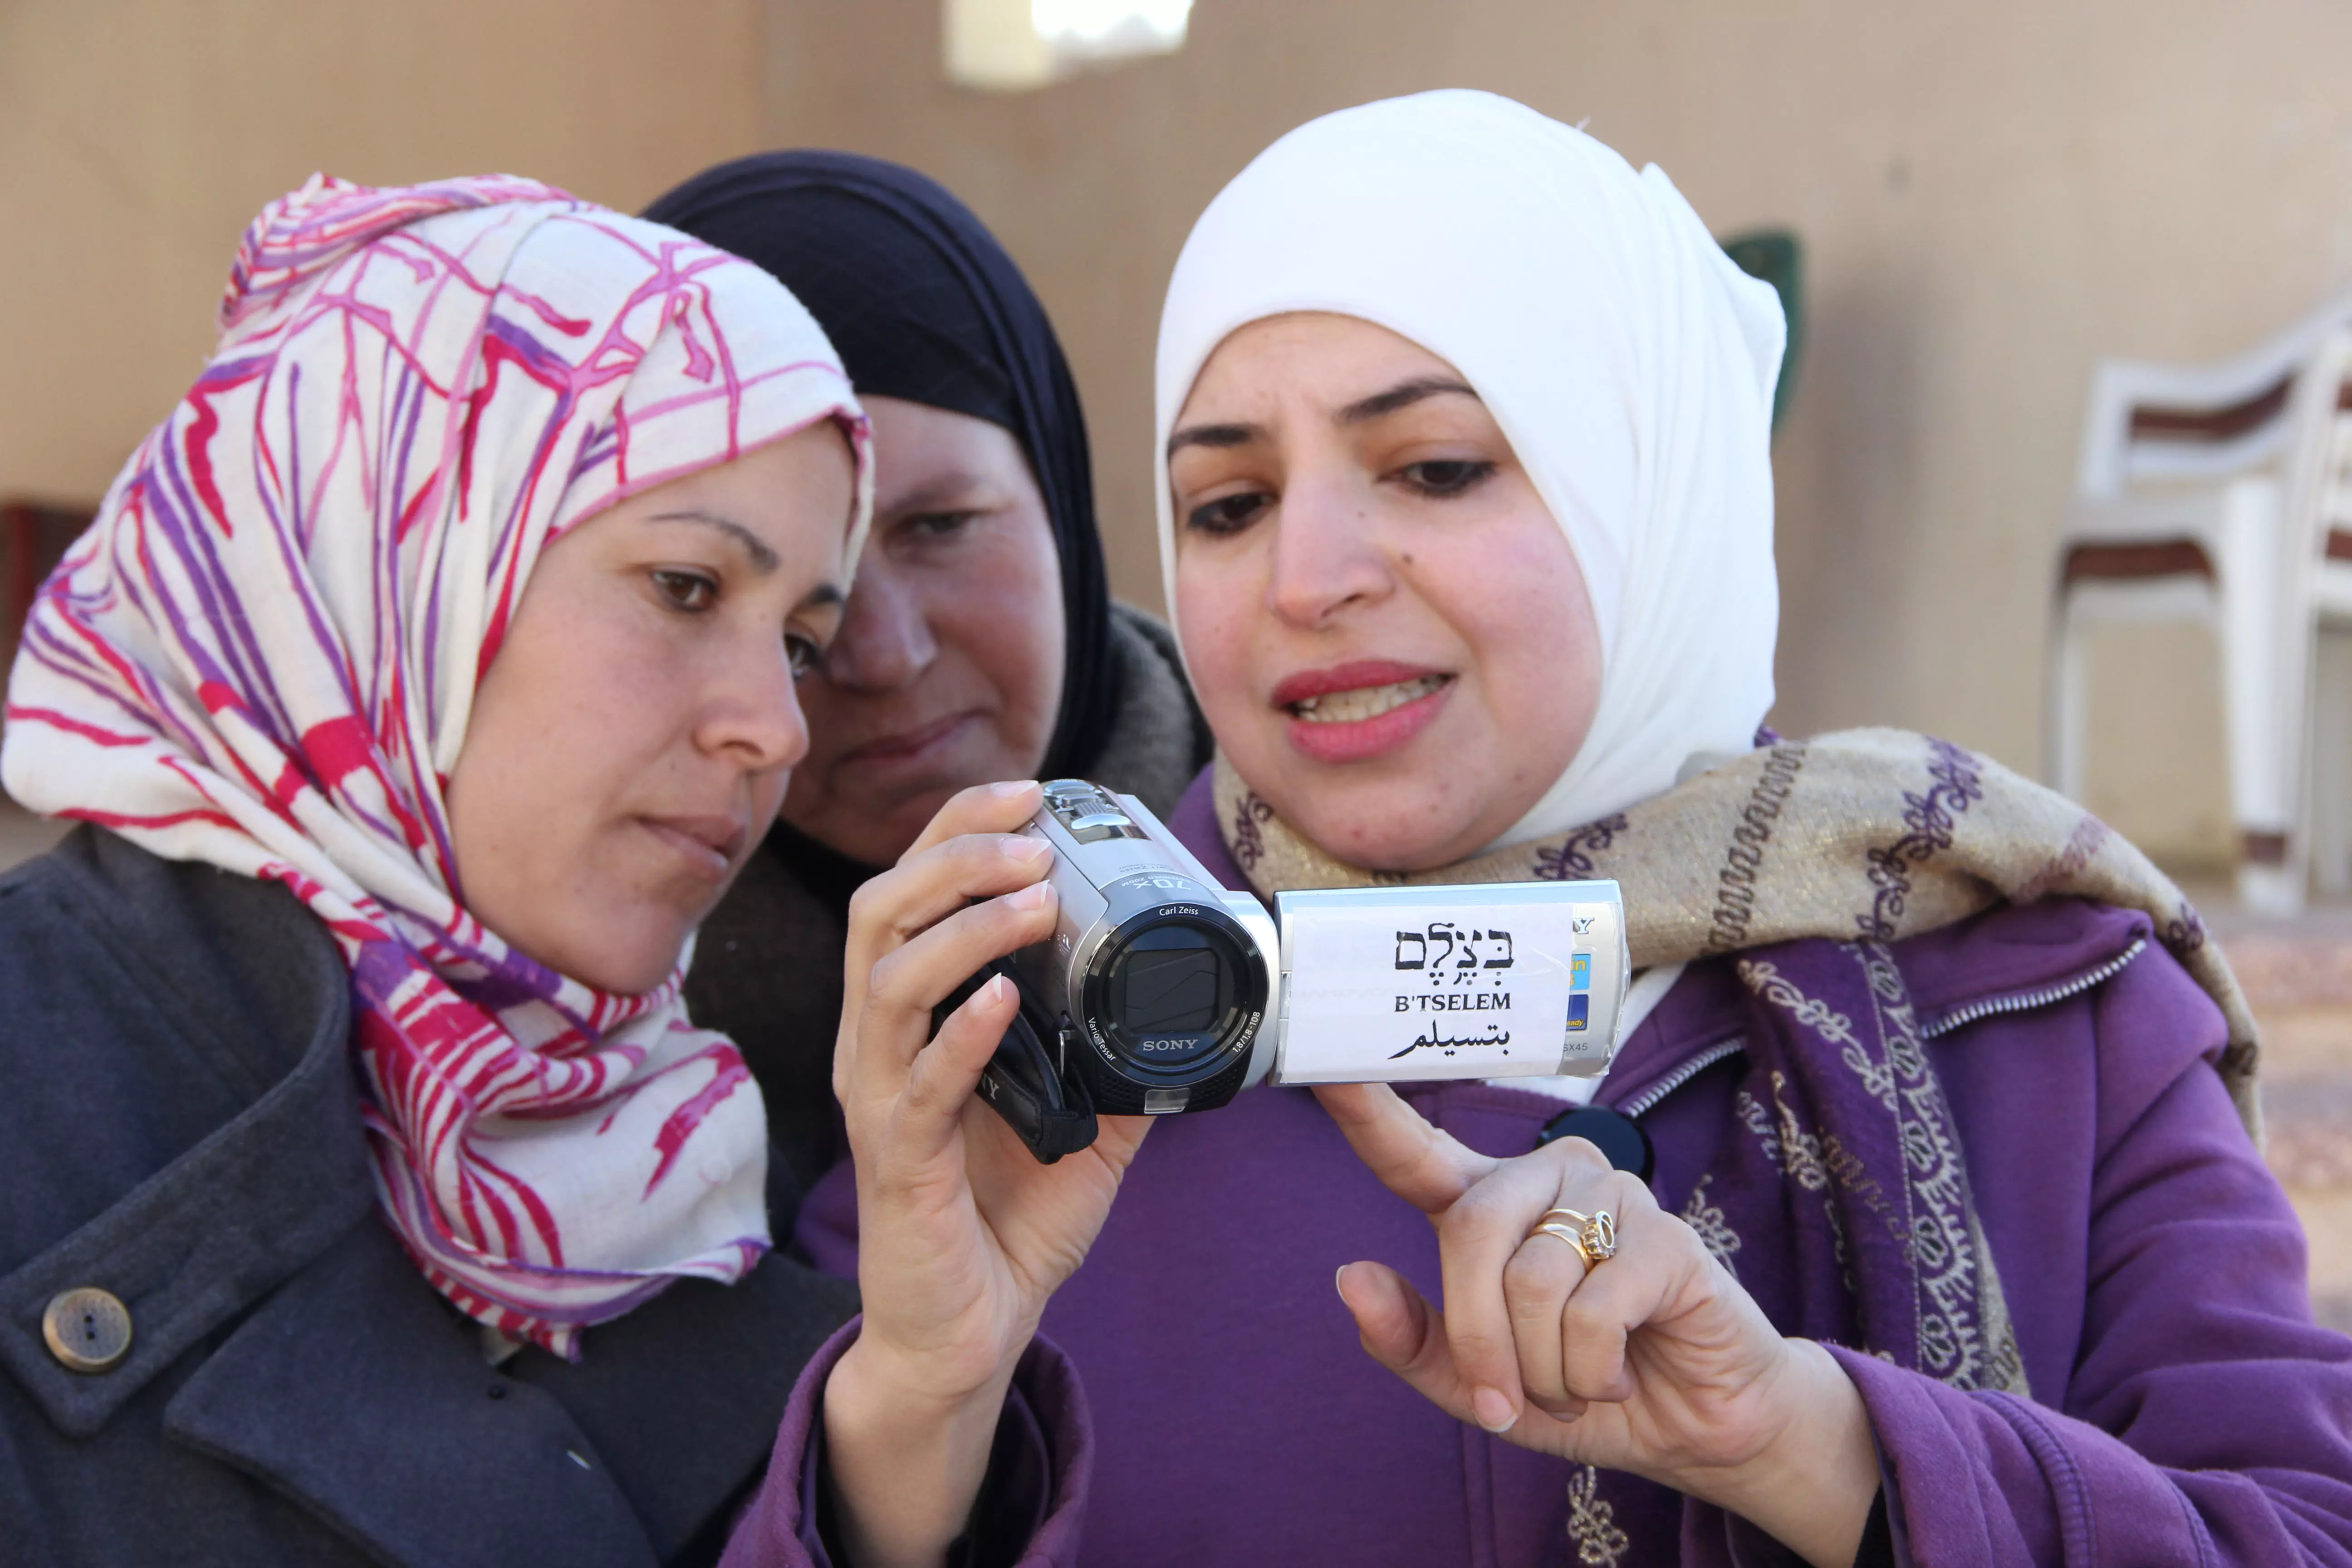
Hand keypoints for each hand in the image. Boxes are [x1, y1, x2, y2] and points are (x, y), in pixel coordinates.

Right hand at [822, 781, 1152, 1567]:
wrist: (971, 1329)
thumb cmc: (1011, 1215)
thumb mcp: (1088, 1118)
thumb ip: (1123, 1055)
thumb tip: (1195, 998)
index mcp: (914, 1015)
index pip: (913, 891)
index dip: (960, 829)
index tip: (1030, 793)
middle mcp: (879, 1043)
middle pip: (881, 911)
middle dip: (953, 857)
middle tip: (1030, 841)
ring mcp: (879, 1100)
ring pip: (888, 984)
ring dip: (960, 929)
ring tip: (1030, 901)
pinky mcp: (895, 1165)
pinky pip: (916, 1088)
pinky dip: (960, 1036)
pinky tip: (1001, 1002)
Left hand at [1315, 1083, 1878, 1567]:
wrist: (1689, 1426)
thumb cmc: (1575, 1388)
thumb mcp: (1476, 1385)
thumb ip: (1409, 1339)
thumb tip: (1349, 1276)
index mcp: (1487, 1204)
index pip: (1414, 1150)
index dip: (1368, 1112)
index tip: (1324, 1070)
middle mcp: (1544, 1180)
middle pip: (1472, 1232)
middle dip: (1479, 1338)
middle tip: (1504, 1401)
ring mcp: (1610, 1196)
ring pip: (1532, 1279)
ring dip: (1544, 1368)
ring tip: (1577, 1382)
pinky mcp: (1666, 1236)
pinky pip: (1593, 1309)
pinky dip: (1593, 1369)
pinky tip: (1619, 1371)